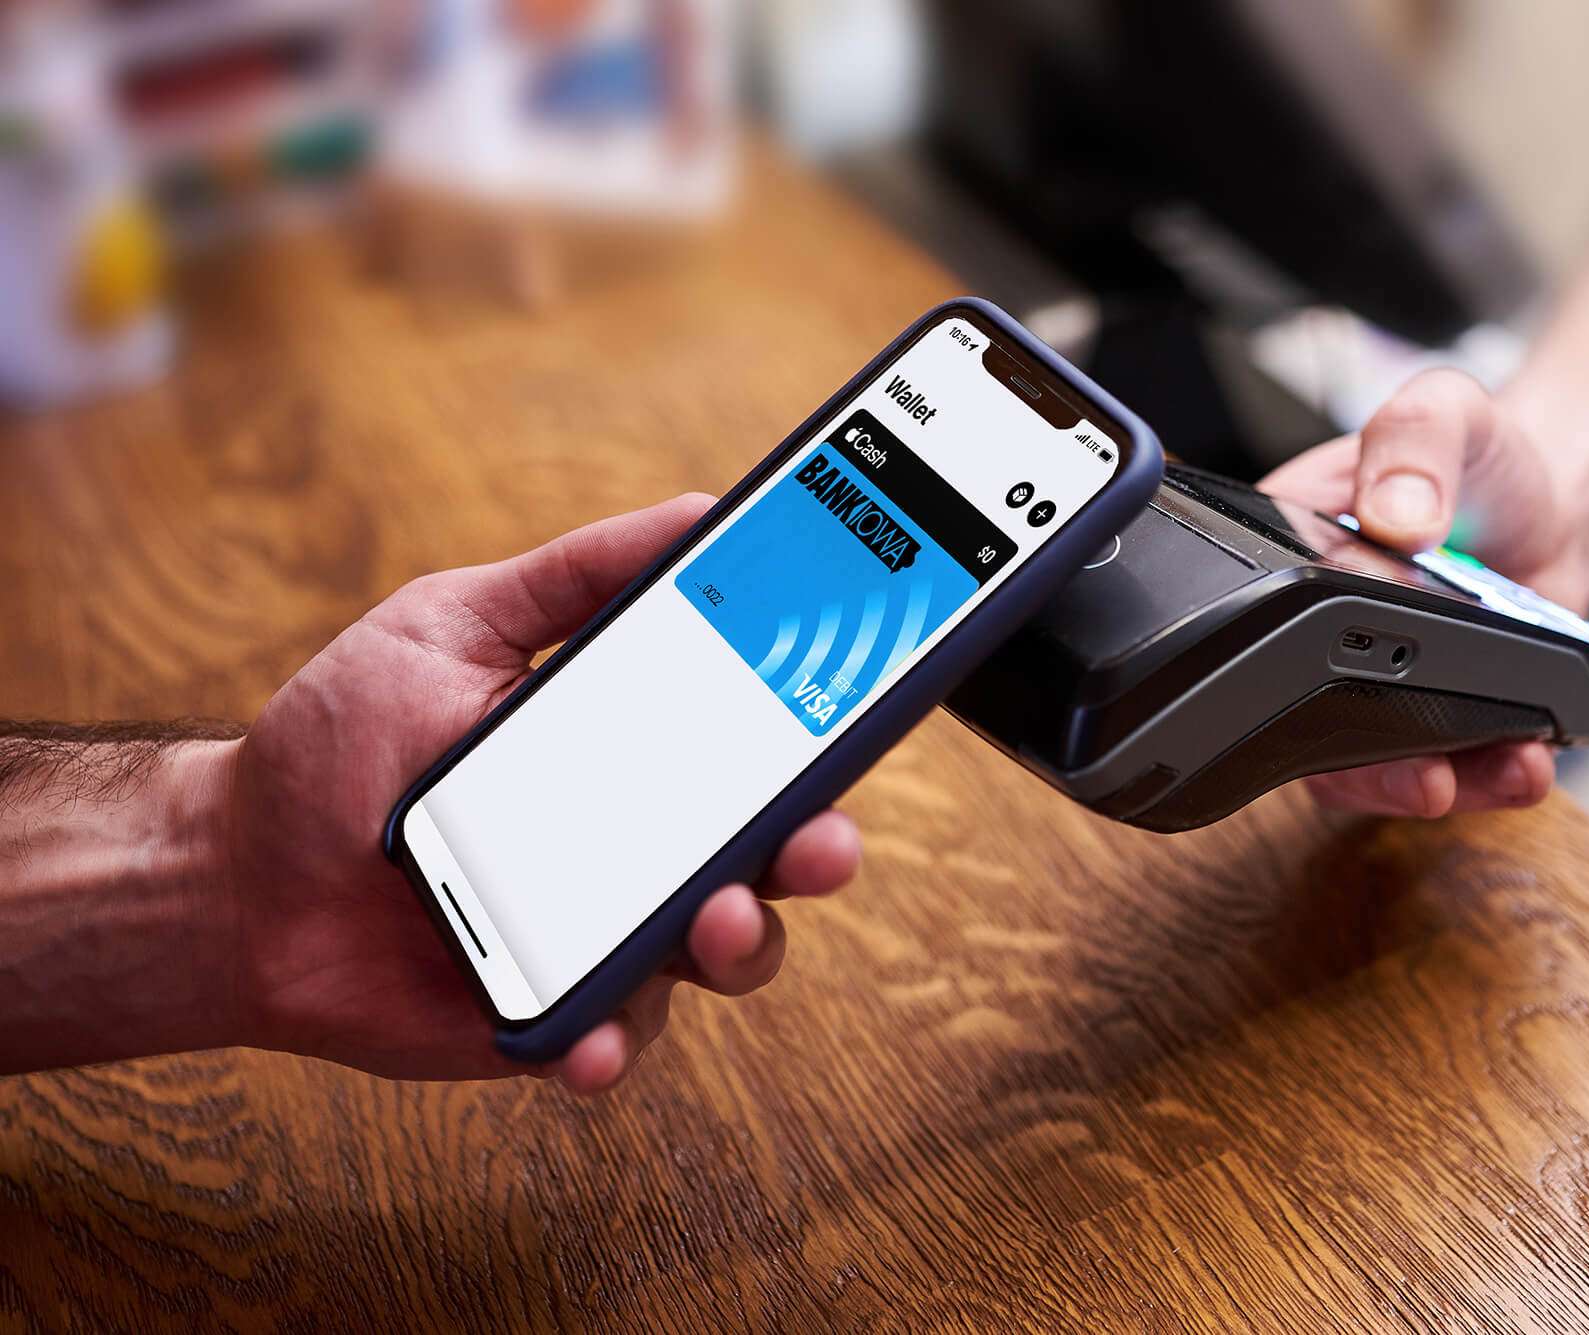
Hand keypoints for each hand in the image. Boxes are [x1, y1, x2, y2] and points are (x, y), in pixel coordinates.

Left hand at [220, 495, 861, 1091]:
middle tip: (818, 837)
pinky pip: (614, 1037)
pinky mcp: (556, 1015)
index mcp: (638, 752)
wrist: (236, 871)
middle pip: (771, 853)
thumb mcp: (451, 623)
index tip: (853, 699)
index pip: (758, 741)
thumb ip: (572, 576)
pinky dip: (613, 1043)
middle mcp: (643, 845)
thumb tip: (699, 512)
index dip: (820, 729)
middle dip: (815, 847)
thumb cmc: (345, 741)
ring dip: (741, 941)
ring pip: (718, 952)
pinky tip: (590, 1039)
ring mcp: (607, 934)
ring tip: (714, 919)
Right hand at [1259, 369, 1588, 819]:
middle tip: (1424, 777)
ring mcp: (1388, 682)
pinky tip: (1528, 762)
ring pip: (1379, 768)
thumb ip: (1412, 443)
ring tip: (1500, 771)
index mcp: (1293, 558)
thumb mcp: (1442, 412)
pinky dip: (1492, 777)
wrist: (1559, 496)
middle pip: (1309, 731)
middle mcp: (1330, 634)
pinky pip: (1456, 766)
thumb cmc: (1482, 453)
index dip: (1284, 686)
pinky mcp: (1451, 711)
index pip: (1260, 632)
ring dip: (1441, 785)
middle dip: (1370, 773)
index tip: (1338, 706)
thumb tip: (1396, 515)